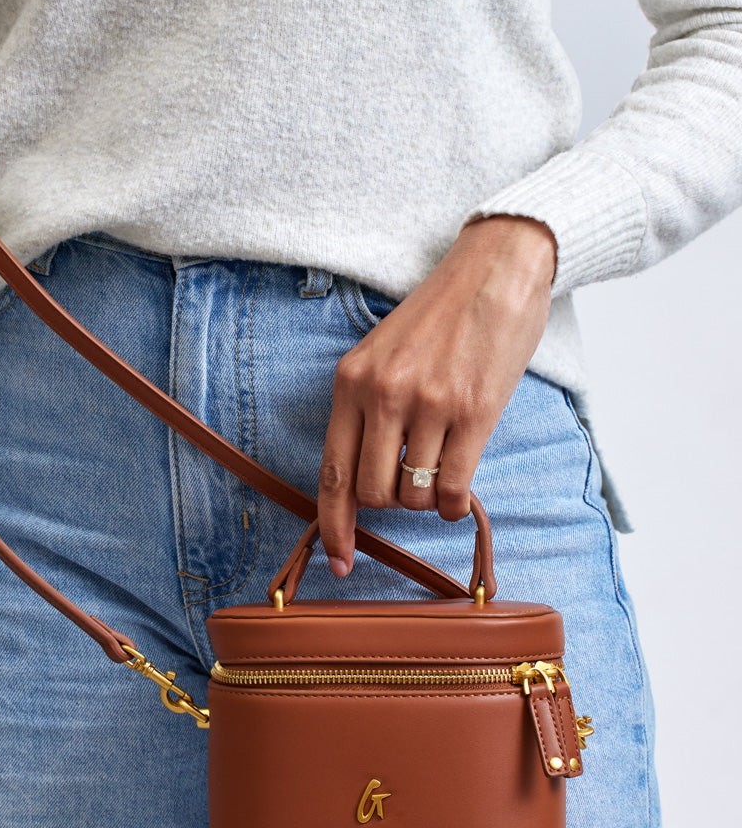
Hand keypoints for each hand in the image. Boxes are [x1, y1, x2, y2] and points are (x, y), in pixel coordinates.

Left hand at [318, 215, 557, 574]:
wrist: (496, 268)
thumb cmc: (441, 315)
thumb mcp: (382, 354)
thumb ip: (365, 409)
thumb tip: (360, 482)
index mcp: (351, 381)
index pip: (332, 472)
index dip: (333, 526)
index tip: (340, 559)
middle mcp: (384, 393)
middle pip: (373, 494)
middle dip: (391, 502)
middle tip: (411, 482)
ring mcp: (430, 403)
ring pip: (415, 496)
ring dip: (428, 500)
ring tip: (440, 469)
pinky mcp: (476, 411)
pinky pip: (455, 489)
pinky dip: (456, 505)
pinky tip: (460, 494)